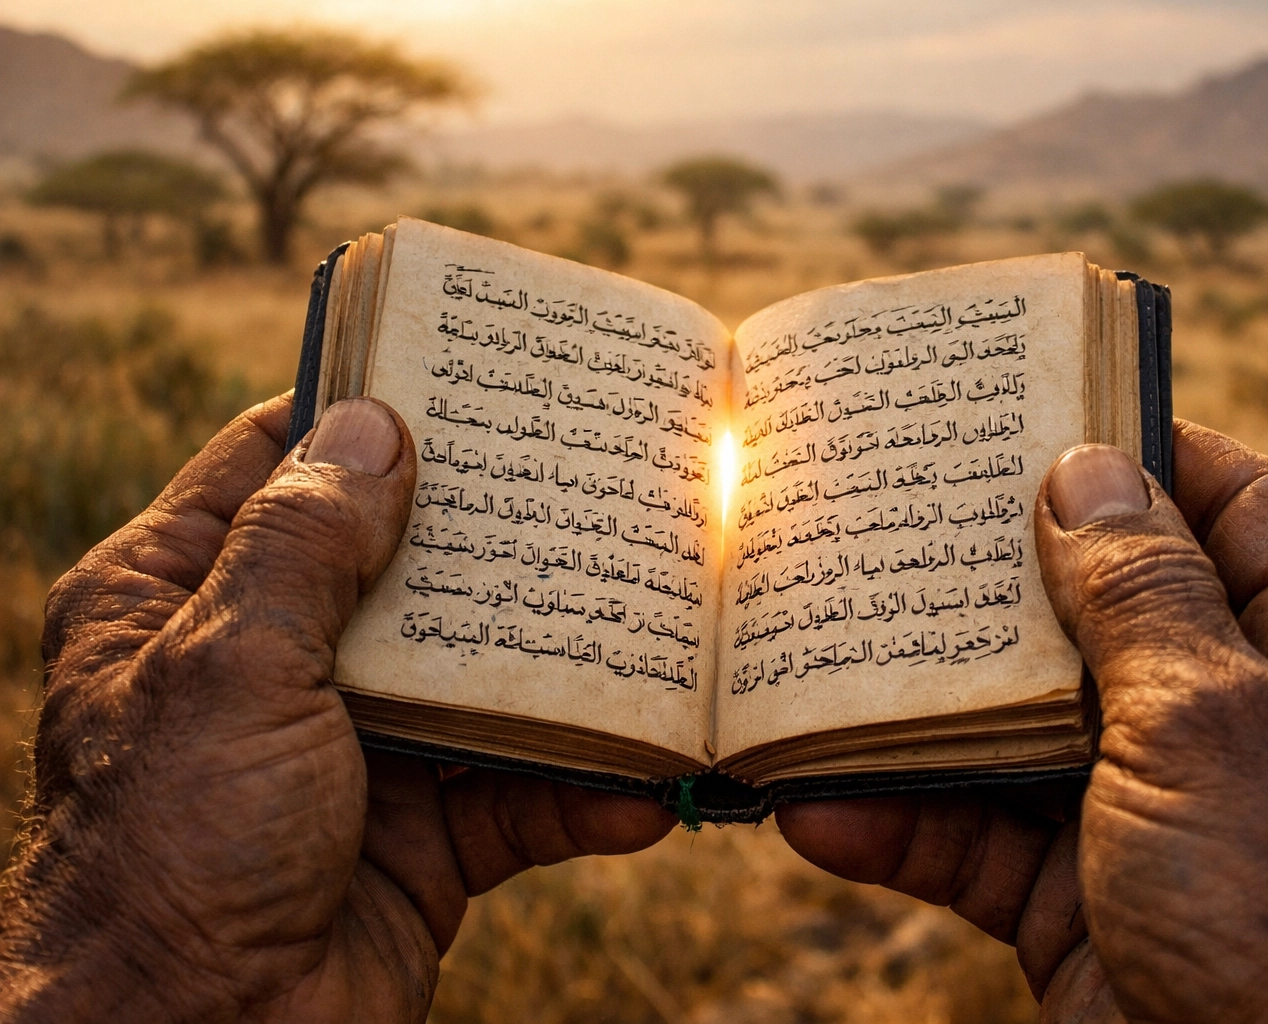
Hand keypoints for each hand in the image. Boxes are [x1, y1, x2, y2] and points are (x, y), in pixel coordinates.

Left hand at [0, 395, 673, 1022]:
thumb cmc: (176, 850)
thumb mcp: (228, 668)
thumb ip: (303, 544)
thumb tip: (374, 422)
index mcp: (185, 600)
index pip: (274, 463)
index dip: (362, 409)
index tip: (462, 365)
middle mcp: (272, 665)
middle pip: (404, 564)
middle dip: (495, 531)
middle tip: (596, 468)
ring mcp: (356, 750)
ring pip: (480, 677)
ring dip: (564, 666)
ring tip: (656, 620)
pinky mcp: (423, 837)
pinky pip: (520, 795)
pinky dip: (584, 790)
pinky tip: (646, 782)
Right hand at [777, 421, 1267, 1022]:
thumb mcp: (1215, 726)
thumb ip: (1142, 594)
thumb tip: (1087, 465)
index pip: (1250, 513)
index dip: (1154, 454)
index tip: (1047, 409)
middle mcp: (1262, 734)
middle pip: (1117, 619)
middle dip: (1009, 580)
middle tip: (909, 512)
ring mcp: (1171, 823)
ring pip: (1033, 734)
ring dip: (931, 712)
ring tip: (825, 655)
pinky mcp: (1095, 908)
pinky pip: (991, 845)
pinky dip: (909, 826)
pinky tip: (819, 809)